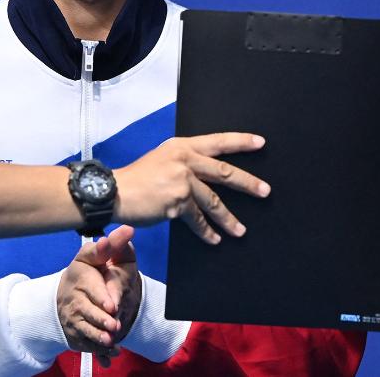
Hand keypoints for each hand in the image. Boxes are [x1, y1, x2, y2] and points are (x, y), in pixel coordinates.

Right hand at [57, 226, 135, 362]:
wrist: (73, 295)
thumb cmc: (93, 273)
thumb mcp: (102, 255)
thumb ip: (114, 244)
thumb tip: (128, 230)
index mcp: (80, 275)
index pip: (90, 287)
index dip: (101, 296)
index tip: (112, 305)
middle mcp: (74, 298)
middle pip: (87, 311)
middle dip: (100, 319)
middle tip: (114, 325)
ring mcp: (74, 317)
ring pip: (85, 329)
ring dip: (98, 337)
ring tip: (110, 341)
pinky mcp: (76, 333)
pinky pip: (86, 345)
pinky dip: (97, 353)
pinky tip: (108, 357)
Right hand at [115, 133, 271, 243]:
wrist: (115, 192)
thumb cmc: (135, 179)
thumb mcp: (160, 159)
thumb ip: (182, 163)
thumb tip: (201, 176)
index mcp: (181, 146)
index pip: (217, 141)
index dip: (240, 142)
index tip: (260, 143)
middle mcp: (184, 160)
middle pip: (224, 172)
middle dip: (248, 183)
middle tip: (265, 191)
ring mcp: (182, 181)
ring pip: (214, 201)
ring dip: (229, 218)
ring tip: (240, 229)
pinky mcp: (177, 202)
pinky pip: (198, 219)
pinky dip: (207, 231)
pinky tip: (214, 238)